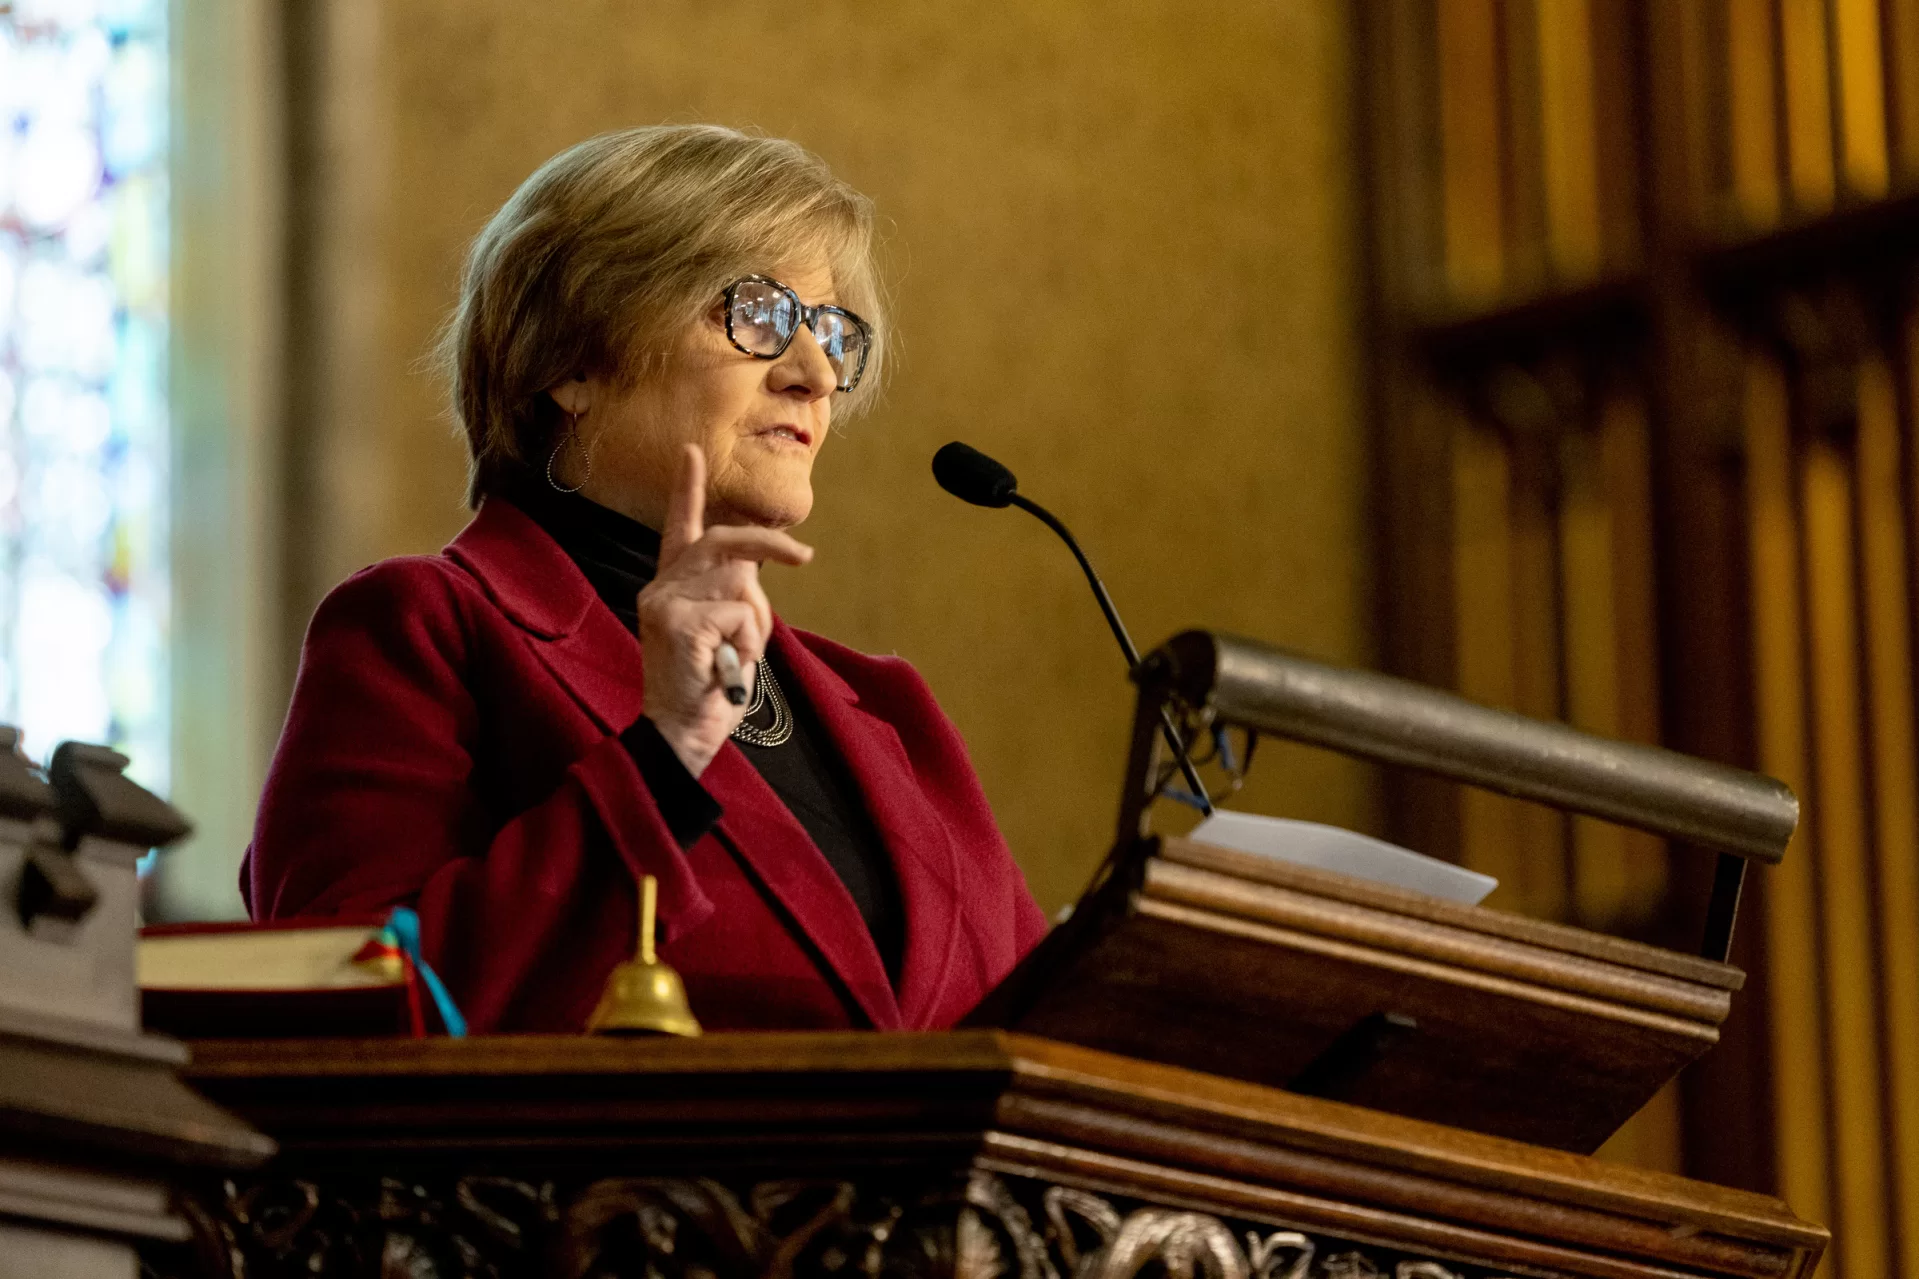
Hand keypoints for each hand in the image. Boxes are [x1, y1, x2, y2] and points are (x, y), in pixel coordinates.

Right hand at [638, 445, 812, 775]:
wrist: (684, 735)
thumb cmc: (711, 688)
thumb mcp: (727, 632)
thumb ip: (734, 594)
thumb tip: (755, 565)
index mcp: (673, 586)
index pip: (680, 528)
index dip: (686, 489)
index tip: (691, 450)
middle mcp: (662, 587)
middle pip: (724, 540)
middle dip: (769, 543)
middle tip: (804, 556)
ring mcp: (666, 603)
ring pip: (741, 583)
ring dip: (756, 624)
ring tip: (735, 657)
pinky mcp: (677, 623)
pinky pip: (739, 614)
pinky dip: (747, 644)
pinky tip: (725, 667)